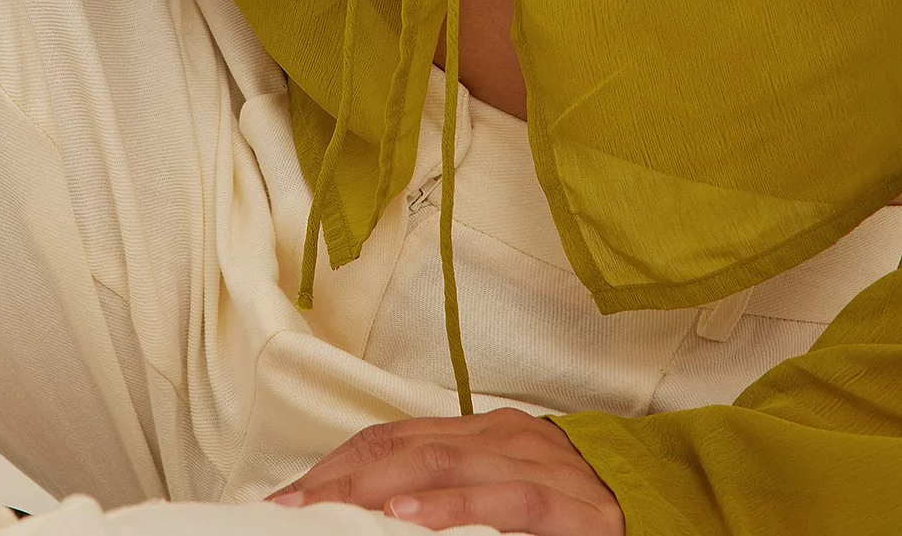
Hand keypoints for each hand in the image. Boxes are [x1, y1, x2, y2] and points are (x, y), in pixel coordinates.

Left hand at [264, 412, 624, 534]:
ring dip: (378, 490)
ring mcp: (540, 463)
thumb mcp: (498, 496)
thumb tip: (373, 517)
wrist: (664, 512)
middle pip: (404, 446)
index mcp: (480, 433)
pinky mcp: (574, 503)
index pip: (389, 438)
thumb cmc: (573, 517)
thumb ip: (448, 496)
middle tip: (291, 509)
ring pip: (444, 463)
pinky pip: (505, 500)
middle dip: (341, 480)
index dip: (335, 466)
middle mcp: (503, 436)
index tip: (287, 499)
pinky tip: (407, 518)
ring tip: (330, 512)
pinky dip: (452, 507)